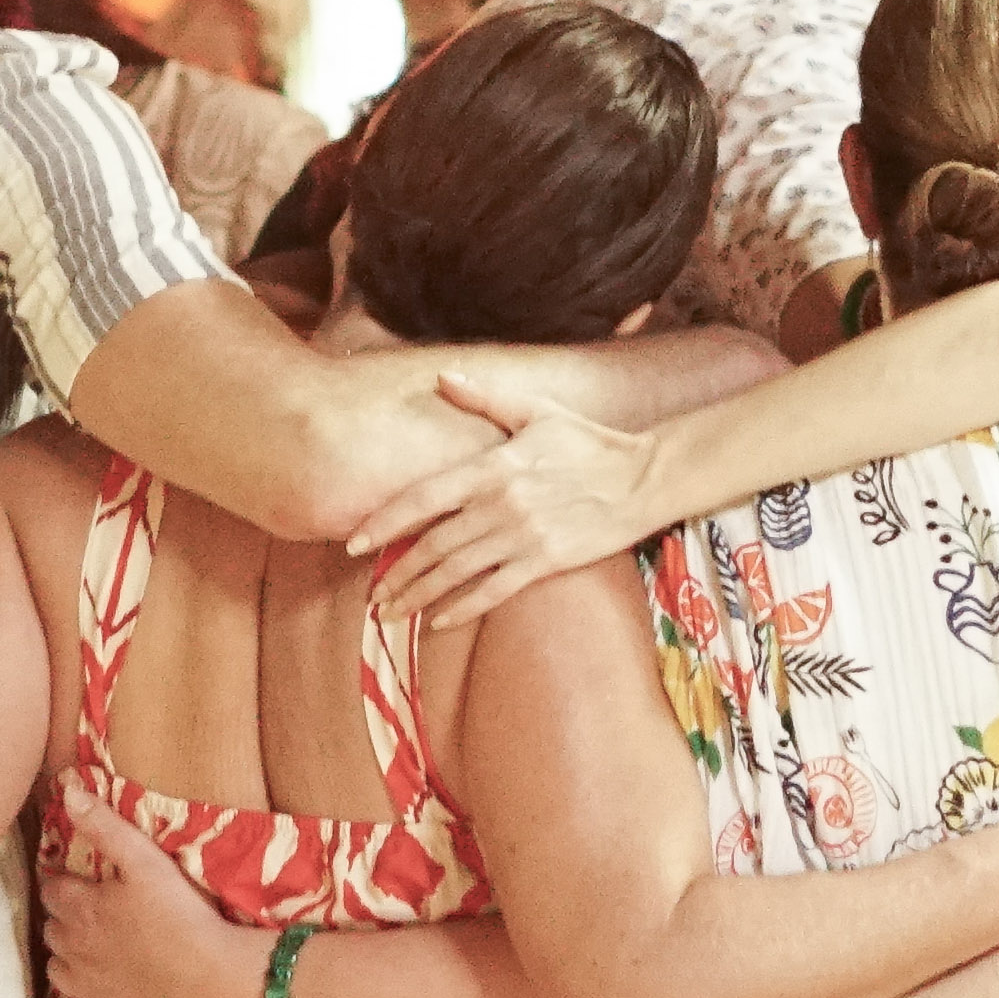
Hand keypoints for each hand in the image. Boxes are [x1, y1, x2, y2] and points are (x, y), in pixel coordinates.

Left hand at [40, 785, 251, 997]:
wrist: (208, 976)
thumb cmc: (181, 913)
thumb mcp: (145, 860)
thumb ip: (104, 826)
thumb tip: (66, 789)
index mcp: (79, 908)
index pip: (52, 888)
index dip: (60, 881)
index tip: (73, 877)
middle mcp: (72, 948)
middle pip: (51, 930)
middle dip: (61, 919)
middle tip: (84, 911)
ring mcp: (88, 988)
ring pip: (57, 972)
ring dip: (64, 960)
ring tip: (83, 952)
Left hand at [351, 375, 664, 624]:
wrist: (643, 478)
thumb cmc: (589, 443)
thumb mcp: (537, 412)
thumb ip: (485, 399)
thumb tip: (443, 377)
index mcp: (493, 468)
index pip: (423, 498)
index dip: (385, 522)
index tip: (355, 543)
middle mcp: (501, 505)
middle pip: (433, 544)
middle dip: (396, 572)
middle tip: (371, 594)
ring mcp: (523, 537)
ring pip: (456, 572)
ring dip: (419, 594)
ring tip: (392, 612)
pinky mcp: (546, 562)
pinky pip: (494, 591)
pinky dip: (463, 608)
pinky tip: (438, 620)